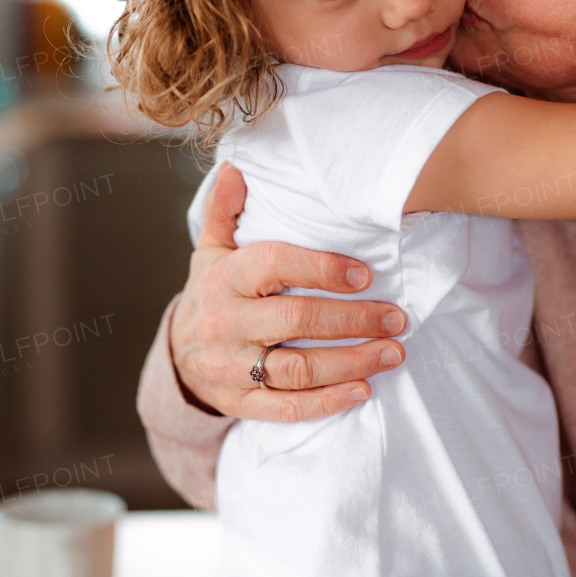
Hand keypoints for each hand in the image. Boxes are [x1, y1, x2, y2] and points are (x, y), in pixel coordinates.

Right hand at [169, 163, 407, 421]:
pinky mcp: (240, 404)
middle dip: (353, 320)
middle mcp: (225, 323)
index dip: (323, 268)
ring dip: (352, 362)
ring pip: (298, 369)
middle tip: (398, 319)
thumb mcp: (212, 251)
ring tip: (394, 353)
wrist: (177, 358)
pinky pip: (288, 408)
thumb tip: (235, 168)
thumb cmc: (212, 294)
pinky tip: (364, 390)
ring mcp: (231, 367)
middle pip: (296, 320)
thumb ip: (226, 211)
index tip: (366, 274)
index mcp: (225, 278)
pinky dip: (328, 402)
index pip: (276, 266)